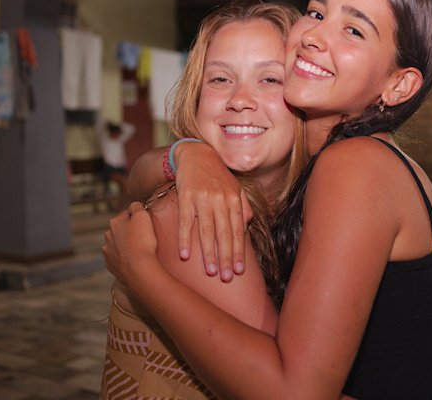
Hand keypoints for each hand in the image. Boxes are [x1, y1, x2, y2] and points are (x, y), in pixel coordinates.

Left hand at [102, 202, 159, 285]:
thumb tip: (134, 205)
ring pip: (118, 244)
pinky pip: (118, 258)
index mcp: (114, 222)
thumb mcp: (142, 216)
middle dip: (130, 231)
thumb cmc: (143, 241)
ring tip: (139, 250)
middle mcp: (108, 236)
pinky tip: (133, 260)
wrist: (139, 269)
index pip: (127, 214)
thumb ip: (137, 206)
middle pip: (121, 229)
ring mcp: (108, 252)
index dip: (138, 218)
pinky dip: (124, 258)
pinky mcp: (111, 265)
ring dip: (126, 245)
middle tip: (144, 237)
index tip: (146, 224)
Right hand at [173, 141, 252, 281]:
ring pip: (207, 230)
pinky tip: (184, 255)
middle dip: (226, 257)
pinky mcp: (186, 196)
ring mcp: (203, 198)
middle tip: (226, 278)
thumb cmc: (217, 175)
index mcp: (234, 200)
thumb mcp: (235, 187)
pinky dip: (185, 239)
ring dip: (208, 253)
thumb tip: (247, 225)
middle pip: (224, 234)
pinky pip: (186, 221)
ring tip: (210, 272)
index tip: (239, 270)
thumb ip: (243, 206)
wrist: (197, 154)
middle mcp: (221, 200)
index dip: (238, 251)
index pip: (237, 231)